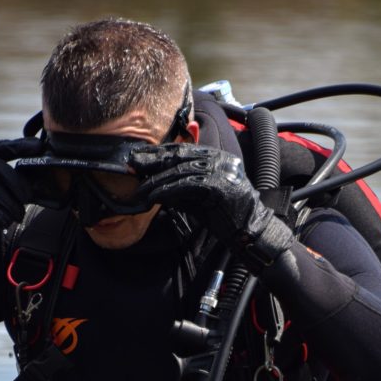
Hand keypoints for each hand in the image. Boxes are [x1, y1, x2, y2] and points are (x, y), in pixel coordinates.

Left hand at [130, 143, 292, 268]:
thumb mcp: (199, 197)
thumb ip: (181, 189)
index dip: (159, 152)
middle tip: (132, 164)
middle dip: (153, 160)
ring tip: (140, 189)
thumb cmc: (225, 216)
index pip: (182, 150)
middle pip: (179, 156)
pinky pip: (186, 185)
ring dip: (156, 181)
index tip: (139, 157)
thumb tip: (156, 186)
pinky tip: (154, 197)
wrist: (249, 230)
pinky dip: (167, 191)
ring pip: (180, 171)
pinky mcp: (218, 185)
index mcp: (216, 157)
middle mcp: (219, 159)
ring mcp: (220, 170)